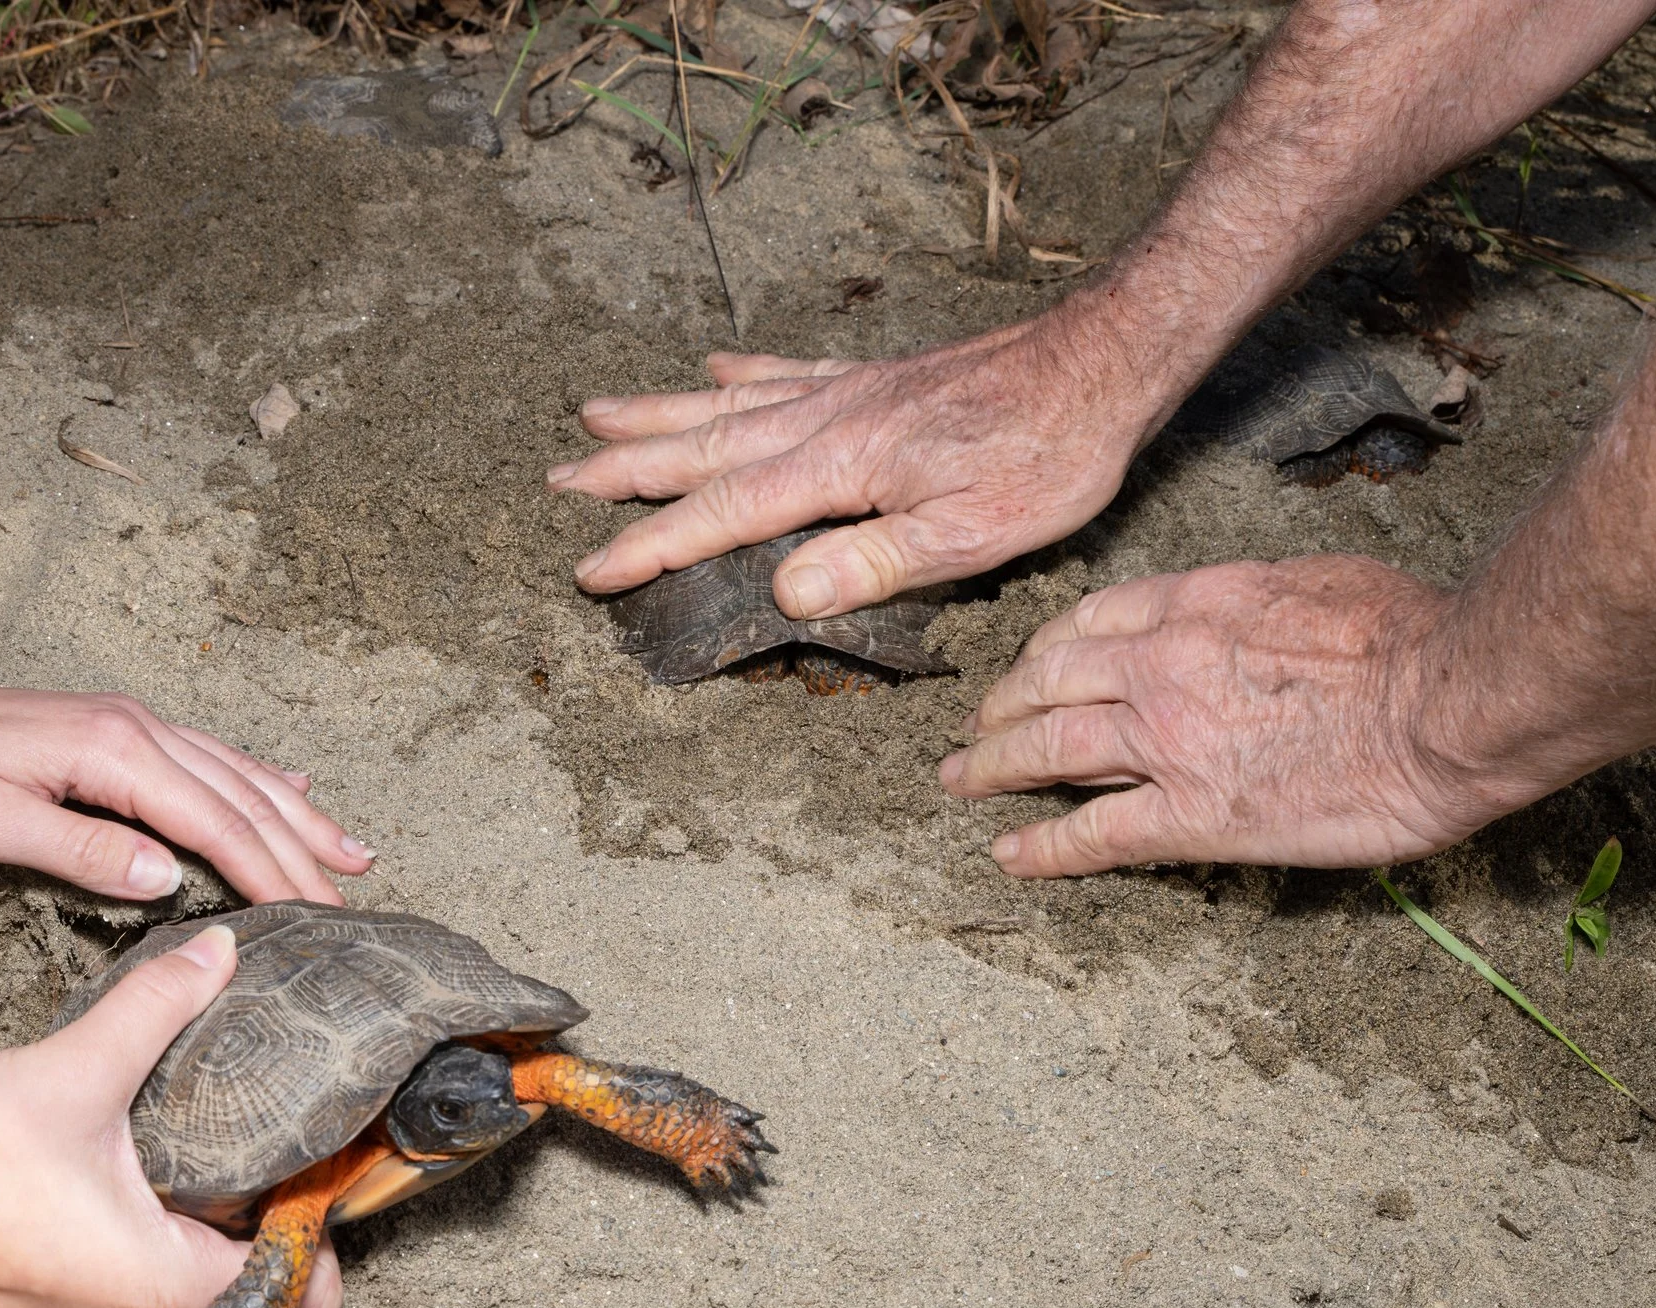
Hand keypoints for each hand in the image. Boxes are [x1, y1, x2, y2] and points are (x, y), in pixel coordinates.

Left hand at [0, 671, 371, 904]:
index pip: (213, 819)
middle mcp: (133, 728)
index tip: (313, 916)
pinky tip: (292, 787)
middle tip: (353, 900)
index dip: (269, 870)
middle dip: (302, 849)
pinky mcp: (113, 734)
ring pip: (236, 773)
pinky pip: (207, 758)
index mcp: (110, 750)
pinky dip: (259, 779)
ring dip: (297, 814)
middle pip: (240, 795)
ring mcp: (127, 725)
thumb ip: (79, 849)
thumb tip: (167, 877)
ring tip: (352, 853)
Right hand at [0, 924, 340, 1307]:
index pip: (298, 1289)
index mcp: (160, 1284)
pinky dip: (125, 1239)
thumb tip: (221, 952)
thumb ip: (158, 1008)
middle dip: (250, 1216)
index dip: (317, 1230)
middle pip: (238, 1284)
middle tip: (254, 1136)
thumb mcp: (74, 1069)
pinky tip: (112, 1172)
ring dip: (184, 1226)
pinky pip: (109, 1288)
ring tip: (185, 1144)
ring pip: (170, 1286)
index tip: (311, 1167)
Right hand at [551, 301, 1176, 618]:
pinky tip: (714, 366)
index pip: (723, 515)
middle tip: (555, 480)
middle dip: (624, 469)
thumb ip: (875, 564)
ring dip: (658, 415)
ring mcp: (847, 392)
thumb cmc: (1045, 457)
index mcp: (838, 469)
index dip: (651, 545)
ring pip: (727, 405)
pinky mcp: (877, 377)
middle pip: (702, 449)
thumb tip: (787, 594)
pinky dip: (741, 372)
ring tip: (594, 413)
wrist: (1099, 364)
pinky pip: (786, 371)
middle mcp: (826, 421)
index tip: (590, 569)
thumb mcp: (971, 535)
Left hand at [939, 556, 1511, 874]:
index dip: (1046, 649)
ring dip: (992, 766)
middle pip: (1047, 682)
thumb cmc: (1413, 637)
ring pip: (1047, 750)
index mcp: (1194, 603)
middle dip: (999, 704)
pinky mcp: (1192, 815)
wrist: (1450, 700)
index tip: (1032, 665)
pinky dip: (1041, 847)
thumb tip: (1255, 608)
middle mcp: (1159, 665)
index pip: (1089, 622)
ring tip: (960, 780)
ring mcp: (1166, 742)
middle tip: (973, 724)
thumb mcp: (1320, 579)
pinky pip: (1093, 835)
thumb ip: (1261, 596)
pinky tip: (1009, 856)